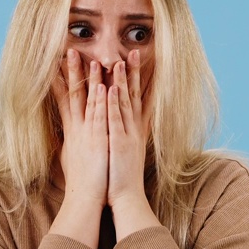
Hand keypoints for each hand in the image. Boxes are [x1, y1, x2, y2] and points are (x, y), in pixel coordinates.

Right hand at [50, 49, 107, 204]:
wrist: (85, 199)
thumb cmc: (82, 181)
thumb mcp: (71, 157)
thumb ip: (71, 142)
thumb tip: (68, 134)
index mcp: (72, 131)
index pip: (64, 100)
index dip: (61, 80)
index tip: (57, 64)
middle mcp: (78, 129)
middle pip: (72, 94)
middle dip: (71, 72)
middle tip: (68, 51)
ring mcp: (88, 133)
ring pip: (89, 100)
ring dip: (90, 79)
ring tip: (89, 58)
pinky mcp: (99, 141)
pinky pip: (101, 117)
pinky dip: (102, 101)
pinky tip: (103, 86)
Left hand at [105, 49, 149, 206]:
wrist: (126, 197)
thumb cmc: (120, 177)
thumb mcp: (122, 152)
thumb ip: (121, 136)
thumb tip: (117, 127)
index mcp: (132, 129)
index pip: (136, 99)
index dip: (137, 79)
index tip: (137, 61)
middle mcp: (131, 128)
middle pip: (133, 94)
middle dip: (133, 72)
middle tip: (133, 51)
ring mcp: (125, 134)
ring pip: (123, 102)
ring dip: (121, 81)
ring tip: (119, 60)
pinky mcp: (117, 142)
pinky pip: (114, 119)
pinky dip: (113, 103)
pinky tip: (111, 88)